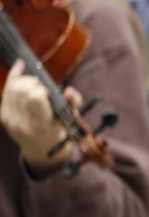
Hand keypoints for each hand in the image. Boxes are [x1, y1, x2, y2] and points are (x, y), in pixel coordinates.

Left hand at [0, 59, 81, 175]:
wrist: (40, 150)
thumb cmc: (58, 131)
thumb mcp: (69, 120)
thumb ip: (72, 104)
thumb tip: (70, 91)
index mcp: (41, 125)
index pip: (35, 97)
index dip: (42, 89)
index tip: (48, 92)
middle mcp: (23, 123)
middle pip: (22, 90)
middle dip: (34, 83)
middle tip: (42, 88)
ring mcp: (11, 119)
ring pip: (13, 88)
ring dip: (24, 81)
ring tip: (34, 84)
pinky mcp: (4, 115)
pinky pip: (6, 91)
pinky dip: (14, 77)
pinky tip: (20, 66)